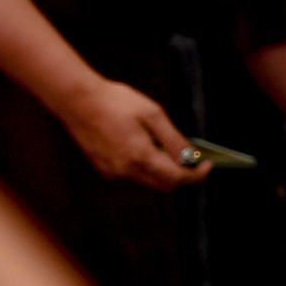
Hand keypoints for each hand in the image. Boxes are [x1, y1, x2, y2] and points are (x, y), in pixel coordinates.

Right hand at [56, 77, 209, 189]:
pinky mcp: (102, 167)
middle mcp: (125, 170)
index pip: (176, 178)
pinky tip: (145, 145)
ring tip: (166, 145)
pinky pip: (131, 173)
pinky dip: (145, 165)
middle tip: (192, 157)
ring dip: (162, 169)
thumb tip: (190, 156)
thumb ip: (173, 139)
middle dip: (181, 174)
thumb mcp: (153, 114)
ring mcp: (111, 171)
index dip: (196, 175)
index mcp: (140, 156)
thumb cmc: (117, 102)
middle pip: (162, 184)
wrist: (77, 100)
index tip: (207, 166)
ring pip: (147, 179)